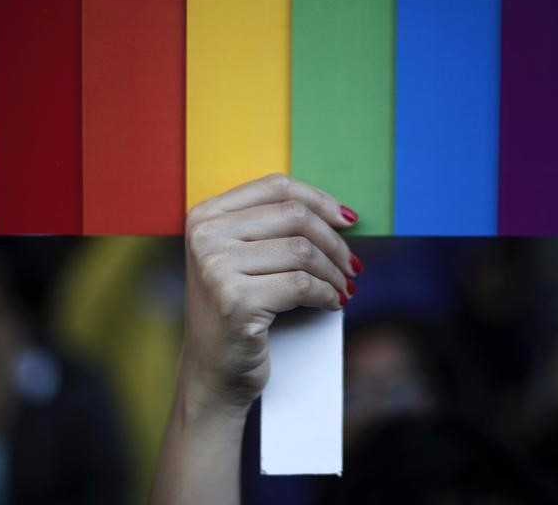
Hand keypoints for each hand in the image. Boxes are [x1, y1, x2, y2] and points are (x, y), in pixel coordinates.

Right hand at [180, 173, 361, 415]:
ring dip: (334, 272)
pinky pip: (302, 285)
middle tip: (352, 265)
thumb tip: (339, 214)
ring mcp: (216, 267)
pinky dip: (326, 294)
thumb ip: (274, 228)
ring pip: (302, 251)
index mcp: (205, 216)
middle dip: (334, 242)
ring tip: (343, 288)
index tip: (347, 220)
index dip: (319, 200)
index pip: (275, 186)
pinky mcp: (235, 300)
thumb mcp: (242, 259)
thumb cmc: (235, 312)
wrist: (213, 371)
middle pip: (294, 216)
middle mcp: (205, 236)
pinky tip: (330, 302)